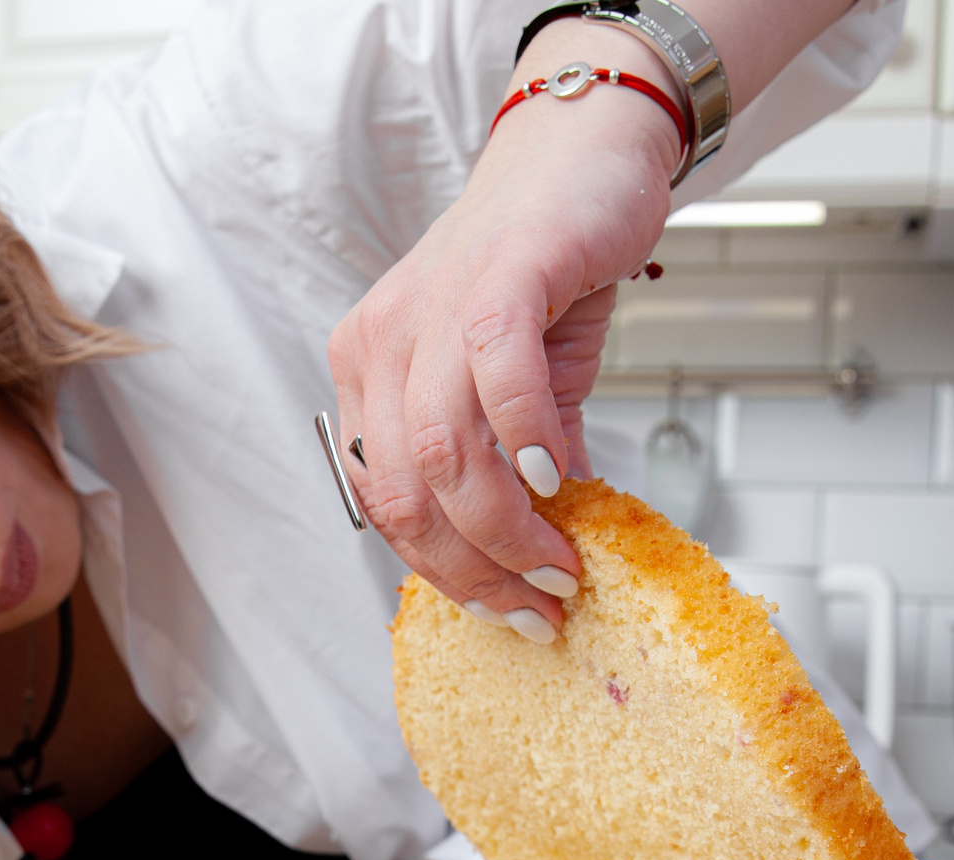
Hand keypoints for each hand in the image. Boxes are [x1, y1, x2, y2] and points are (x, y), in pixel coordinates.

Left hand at [327, 23, 684, 641]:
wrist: (582, 155)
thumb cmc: (543, 265)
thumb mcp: (518, 380)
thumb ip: (515, 460)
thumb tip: (544, 542)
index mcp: (371, 371)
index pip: (385, 500)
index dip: (443, 572)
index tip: (505, 610)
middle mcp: (383, 341)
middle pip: (406, 491)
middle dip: (473, 568)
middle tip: (538, 603)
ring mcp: (432, 307)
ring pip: (444, 450)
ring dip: (504, 528)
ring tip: (558, 564)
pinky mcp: (496, 276)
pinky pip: (495, 377)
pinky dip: (525, 439)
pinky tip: (556, 481)